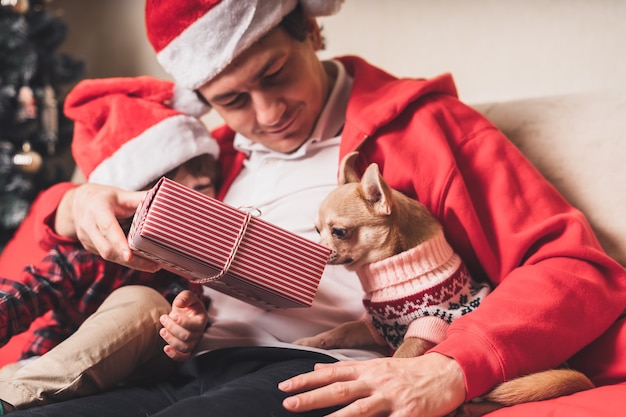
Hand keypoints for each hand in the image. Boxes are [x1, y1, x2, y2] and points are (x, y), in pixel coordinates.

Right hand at [56, 183, 158, 270]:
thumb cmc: (105, 197)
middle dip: (131, 260)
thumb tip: (162, 198)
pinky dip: (125, 261)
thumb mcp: (121, 194)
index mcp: (97, 209)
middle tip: (154, 265)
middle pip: (108, 248)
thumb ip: (140, 198)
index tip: (129, 256)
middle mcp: (88, 226)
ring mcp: (87, 239)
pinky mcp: (90, 247)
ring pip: (109, 256)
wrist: (79, 203)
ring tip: (153, 266)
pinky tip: (142, 262)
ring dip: (131, 264)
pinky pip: (108, 257)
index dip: (118, 242)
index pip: (108, 227)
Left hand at [160, 290, 208, 360]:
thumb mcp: (187, 296)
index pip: (195, 326)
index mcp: (201, 319)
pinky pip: (183, 357)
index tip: (173, 315)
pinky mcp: (185, 348)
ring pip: (184, 347)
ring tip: (162, 330)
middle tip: (163, 318)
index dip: (183, 322)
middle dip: (172, 327)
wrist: (184, 313)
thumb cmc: (187, 305)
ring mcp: (193, 342)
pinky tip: (166, 348)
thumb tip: (179, 303)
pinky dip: (174, 355)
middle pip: (187, 336)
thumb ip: (184, 297)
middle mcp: (199, 332)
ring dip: (170, 339)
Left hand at [279, 353, 465, 416]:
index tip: (285, 387)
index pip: (331, 374)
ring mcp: (392, 398)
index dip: (306, 380)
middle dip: (312, 398)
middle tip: (288, 404)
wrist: (445, 373)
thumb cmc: (407, 372)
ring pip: (359, 409)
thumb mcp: (376, 366)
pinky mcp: (408, 414)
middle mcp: (376, 381)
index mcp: (367, 370)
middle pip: (339, 390)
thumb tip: (316, 369)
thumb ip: (346, 369)